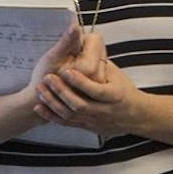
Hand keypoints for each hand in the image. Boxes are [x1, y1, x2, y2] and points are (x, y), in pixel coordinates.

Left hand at [34, 29, 150, 136]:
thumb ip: (100, 65)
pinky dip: (50, 115)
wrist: (133, 115)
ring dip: (53, 102)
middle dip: (62, 91)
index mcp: (114, 95)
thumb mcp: (117, 75)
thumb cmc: (123, 91)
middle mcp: (103, 110)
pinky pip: (65, 123)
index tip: (67, 71)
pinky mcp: (85, 126)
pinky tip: (39, 106)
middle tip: (48, 78)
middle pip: (79, 104)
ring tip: (41, 89)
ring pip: (70, 114)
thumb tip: (84, 47)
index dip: (80, 82)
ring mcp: (93, 120)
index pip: (95, 90)